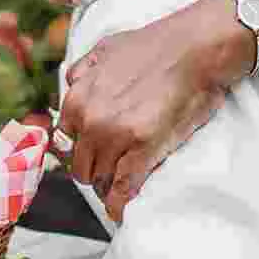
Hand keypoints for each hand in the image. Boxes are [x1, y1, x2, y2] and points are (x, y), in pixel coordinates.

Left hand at [56, 23, 225, 221]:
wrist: (193, 49)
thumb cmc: (154, 46)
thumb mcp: (104, 50)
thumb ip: (82, 71)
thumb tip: (71, 85)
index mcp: (77, 98)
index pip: (66, 139)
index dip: (81, 148)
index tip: (92, 154)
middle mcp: (89, 119)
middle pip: (80, 163)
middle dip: (93, 170)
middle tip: (109, 173)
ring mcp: (114, 137)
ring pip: (99, 177)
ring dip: (107, 186)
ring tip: (118, 190)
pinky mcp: (142, 150)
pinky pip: (122, 187)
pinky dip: (119, 204)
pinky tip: (119, 212)